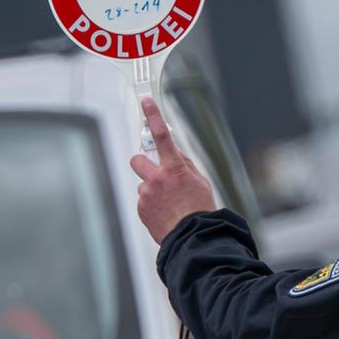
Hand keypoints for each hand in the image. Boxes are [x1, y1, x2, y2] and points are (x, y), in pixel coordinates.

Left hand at [130, 97, 215, 243]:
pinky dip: (152, 204)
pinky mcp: (141, 208)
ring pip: (143, 184)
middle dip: (144, 164)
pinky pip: (144, 200)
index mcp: (175, 168)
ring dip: (152, 189)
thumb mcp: (200, 182)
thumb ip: (186, 165)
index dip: (153, 116)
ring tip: (168, 203)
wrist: (192, 236)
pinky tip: (165, 212)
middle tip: (155, 172)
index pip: (162, 135)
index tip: (146, 103)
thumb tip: (176, 155)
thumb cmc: (199, 210)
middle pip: (137, 160)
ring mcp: (147, 194)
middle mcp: (157, 179)